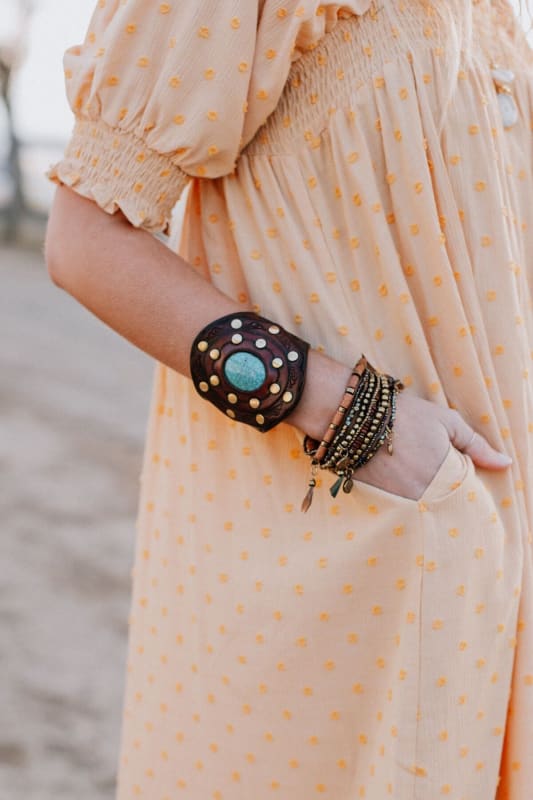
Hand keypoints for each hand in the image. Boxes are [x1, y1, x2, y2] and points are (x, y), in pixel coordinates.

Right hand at [287, 351, 512, 501]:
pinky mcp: (381, 502)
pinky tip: (393, 471)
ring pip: (423, 504)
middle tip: (425, 461)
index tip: (449, 459)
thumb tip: (506, 464)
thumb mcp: (446, 421)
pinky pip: (401, 504)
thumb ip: (477, 445)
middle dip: (442, 485)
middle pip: (445, 500)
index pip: (467, 489)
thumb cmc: (404, 414)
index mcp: (447, 477)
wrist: (352, 417)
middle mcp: (426, 496)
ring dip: (422, 490)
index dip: (460, 472)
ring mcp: (401, 501)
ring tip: (408, 464)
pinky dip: (401, 492)